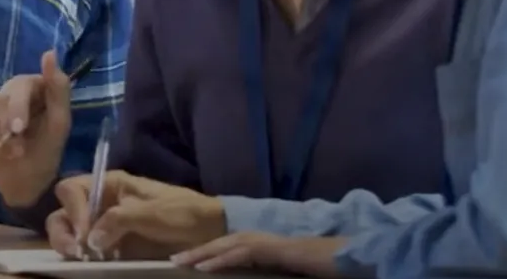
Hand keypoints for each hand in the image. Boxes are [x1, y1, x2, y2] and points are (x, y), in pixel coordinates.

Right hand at [0, 50, 71, 211]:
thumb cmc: (47, 151)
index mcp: (36, 86)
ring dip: (1, 138)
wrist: (26, 182)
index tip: (18, 129)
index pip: (22, 84)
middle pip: (3, 97)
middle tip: (18, 150)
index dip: (19, 106)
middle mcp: (13, 90)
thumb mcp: (60, 123)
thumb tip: (49, 52)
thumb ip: (58, 89)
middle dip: (9, 125)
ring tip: (15, 153)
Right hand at [48, 171, 224, 259]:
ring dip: (67, 244)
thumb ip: (120, 219)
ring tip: (80, 259)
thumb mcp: (153, 212)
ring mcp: (104, 226)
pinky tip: (89, 264)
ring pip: (68, 231)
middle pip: (63, 211)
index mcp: (109, 185)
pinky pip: (86, 250)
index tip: (85, 231)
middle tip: (76, 251)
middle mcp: (100, 203)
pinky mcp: (111, 247)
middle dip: (63, 230)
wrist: (208, 232)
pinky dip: (81, 257)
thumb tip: (91, 239)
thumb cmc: (182, 213)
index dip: (72, 208)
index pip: (72, 189)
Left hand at [173, 233, 346, 276]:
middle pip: (218, 244)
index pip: (223, 246)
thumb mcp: (273, 265)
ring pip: (225, 247)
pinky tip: (205, 267)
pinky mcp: (269, 248)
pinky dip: (221, 261)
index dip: (202, 252)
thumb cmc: (306, 264)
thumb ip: (255, 265)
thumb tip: (235, 269)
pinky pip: (240, 255)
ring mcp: (262, 240)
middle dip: (195, 252)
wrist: (333, 257)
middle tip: (172, 260)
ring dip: (201, 254)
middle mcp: (255, 237)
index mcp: (254, 242)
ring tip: (181, 262)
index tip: (182, 260)